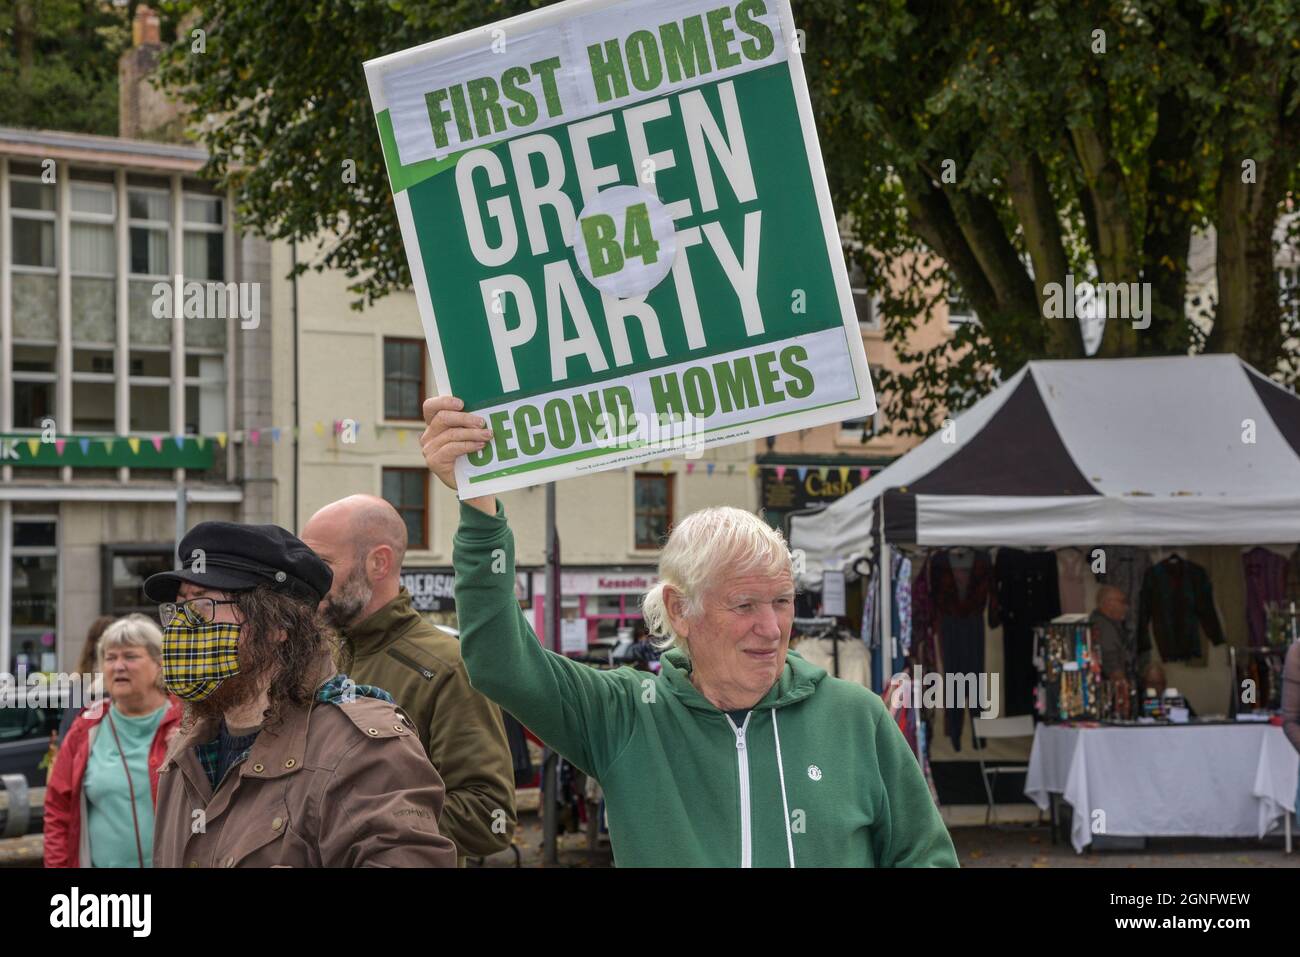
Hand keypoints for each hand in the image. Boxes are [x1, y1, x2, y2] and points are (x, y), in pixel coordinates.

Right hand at [420, 395, 495, 513]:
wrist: (471, 482)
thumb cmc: (471, 455)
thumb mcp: (469, 434)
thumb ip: (469, 422)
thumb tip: (485, 409)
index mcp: (435, 425)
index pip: (431, 407)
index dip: (444, 402)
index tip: (461, 403)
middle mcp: (428, 435)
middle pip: (442, 418)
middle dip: (464, 418)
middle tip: (482, 421)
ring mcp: (429, 449)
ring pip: (450, 434)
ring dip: (472, 433)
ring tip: (487, 435)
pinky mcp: (434, 461)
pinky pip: (452, 448)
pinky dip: (468, 445)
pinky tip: (480, 445)